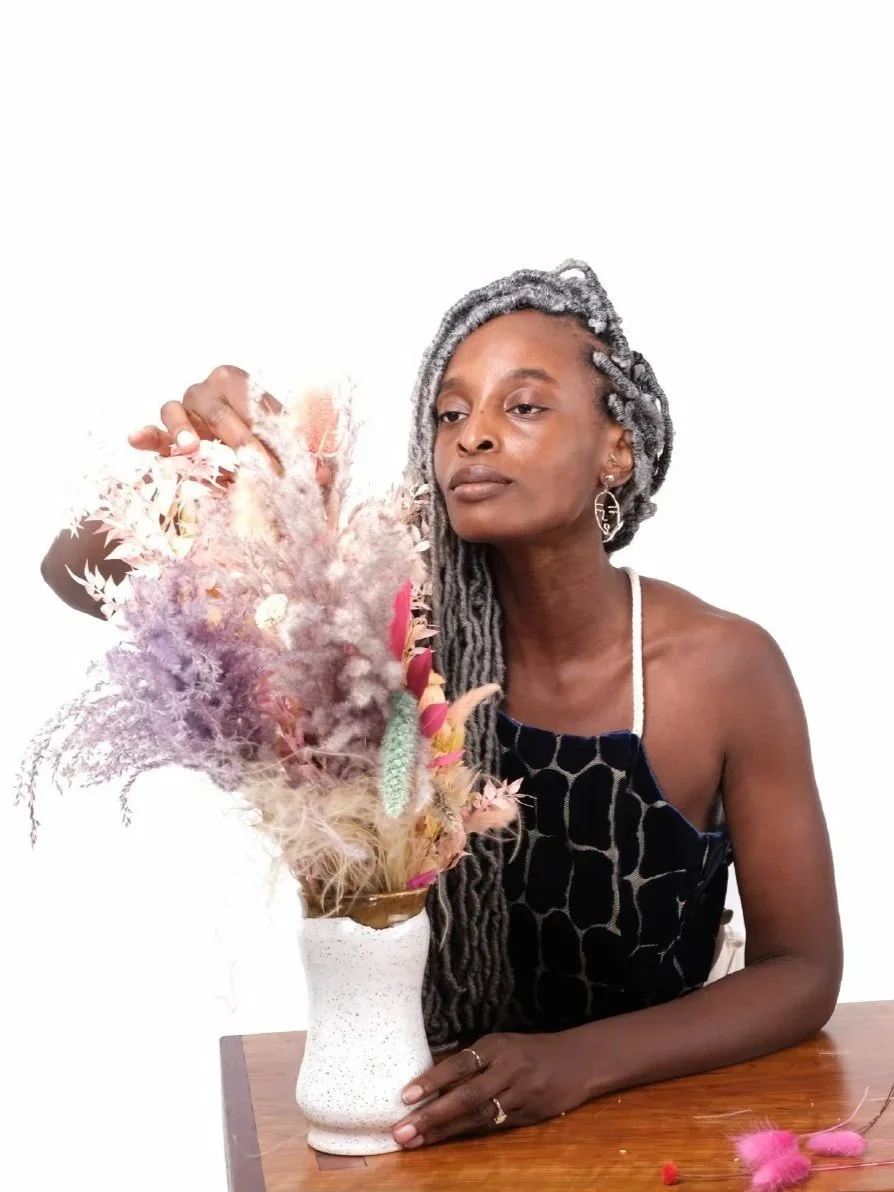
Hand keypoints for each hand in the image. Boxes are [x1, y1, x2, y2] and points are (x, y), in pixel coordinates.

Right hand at [127, 364, 332, 484]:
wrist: (231, 442)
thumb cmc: (261, 441)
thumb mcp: (283, 447)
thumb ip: (302, 457)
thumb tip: (325, 475)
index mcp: (242, 384)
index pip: (258, 410)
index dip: (277, 440)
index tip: (293, 469)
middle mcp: (209, 389)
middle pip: (222, 413)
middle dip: (244, 444)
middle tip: (260, 472)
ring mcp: (183, 406)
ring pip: (177, 410)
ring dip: (184, 429)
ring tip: (192, 449)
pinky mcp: (163, 429)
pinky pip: (151, 430)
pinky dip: (145, 434)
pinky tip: (136, 440)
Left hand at [392, 1031, 591, 1148]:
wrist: (579, 1060)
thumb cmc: (531, 1051)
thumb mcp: (503, 1045)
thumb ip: (473, 1060)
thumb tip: (431, 1080)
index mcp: (497, 1046)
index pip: (459, 1064)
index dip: (432, 1080)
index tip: (406, 1096)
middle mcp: (508, 1069)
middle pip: (466, 1095)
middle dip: (432, 1115)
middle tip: (402, 1131)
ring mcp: (520, 1094)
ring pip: (478, 1116)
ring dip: (444, 1130)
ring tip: (416, 1141)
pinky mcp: (529, 1115)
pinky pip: (493, 1125)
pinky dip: (467, 1132)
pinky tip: (445, 1139)